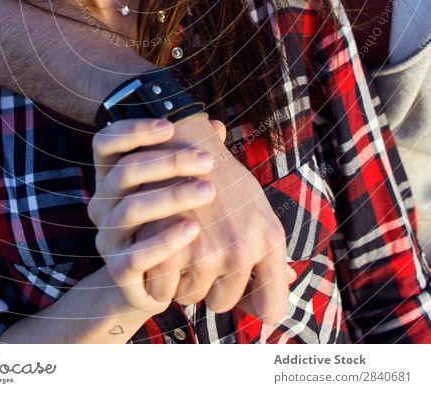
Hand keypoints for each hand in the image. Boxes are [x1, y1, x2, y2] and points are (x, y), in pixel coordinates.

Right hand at [88, 118, 217, 315]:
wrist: (154, 283)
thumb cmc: (168, 223)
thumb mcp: (175, 188)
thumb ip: (191, 157)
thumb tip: (217, 126)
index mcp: (110, 177)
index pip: (105, 143)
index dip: (132, 130)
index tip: (170, 126)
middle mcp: (102, 204)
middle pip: (124, 172)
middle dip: (168, 162)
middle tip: (207, 161)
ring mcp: (107, 237)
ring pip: (130, 210)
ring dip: (172, 197)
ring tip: (208, 191)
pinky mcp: (117, 271)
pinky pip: (136, 255)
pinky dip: (165, 240)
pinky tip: (193, 229)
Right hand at [139, 114, 294, 323]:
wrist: (181, 139)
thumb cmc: (221, 177)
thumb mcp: (257, 206)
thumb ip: (271, 250)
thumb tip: (288, 280)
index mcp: (268, 238)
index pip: (271, 308)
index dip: (255, 308)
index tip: (241, 297)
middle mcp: (241, 248)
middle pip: (223, 303)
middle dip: (211, 288)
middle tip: (199, 257)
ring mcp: (204, 251)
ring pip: (191, 297)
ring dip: (182, 281)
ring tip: (179, 247)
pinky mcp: (169, 249)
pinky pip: (164, 291)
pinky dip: (159, 279)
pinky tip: (160, 256)